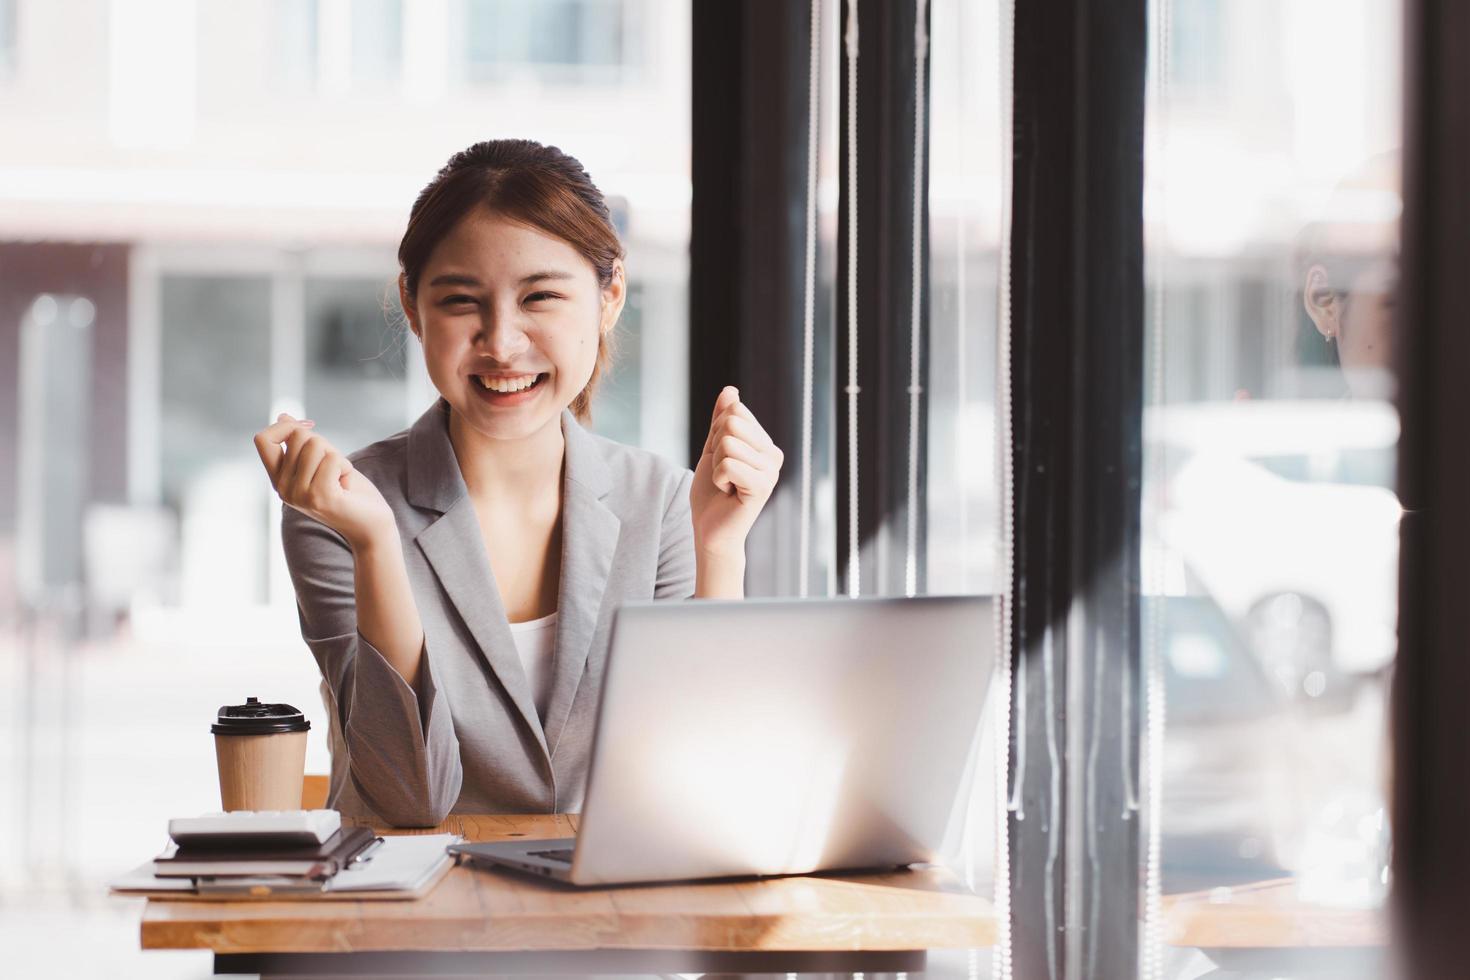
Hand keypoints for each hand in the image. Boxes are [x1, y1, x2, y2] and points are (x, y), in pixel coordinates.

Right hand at [253, 414, 395, 549]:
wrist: (371, 526)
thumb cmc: (349, 492)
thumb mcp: (322, 462)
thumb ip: (300, 444)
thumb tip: (282, 417)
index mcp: (279, 479)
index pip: (262, 439)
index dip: (286, 427)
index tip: (310, 430)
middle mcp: (283, 489)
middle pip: (298, 436)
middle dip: (324, 445)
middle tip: (335, 470)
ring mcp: (299, 494)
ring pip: (316, 445)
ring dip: (338, 458)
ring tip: (340, 479)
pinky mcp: (319, 497)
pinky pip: (333, 459)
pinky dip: (346, 466)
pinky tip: (346, 486)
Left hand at [690, 386, 783, 557]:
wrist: (710, 530)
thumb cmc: (712, 493)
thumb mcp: (712, 449)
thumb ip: (721, 420)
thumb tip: (731, 390)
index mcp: (765, 444)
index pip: (735, 411)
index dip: (717, 433)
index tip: (722, 459)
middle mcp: (773, 455)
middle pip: (732, 423)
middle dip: (715, 447)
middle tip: (722, 472)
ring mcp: (771, 471)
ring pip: (728, 443)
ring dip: (716, 465)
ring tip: (726, 483)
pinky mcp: (763, 486)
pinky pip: (728, 464)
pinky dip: (718, 478)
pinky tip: (728, 492)